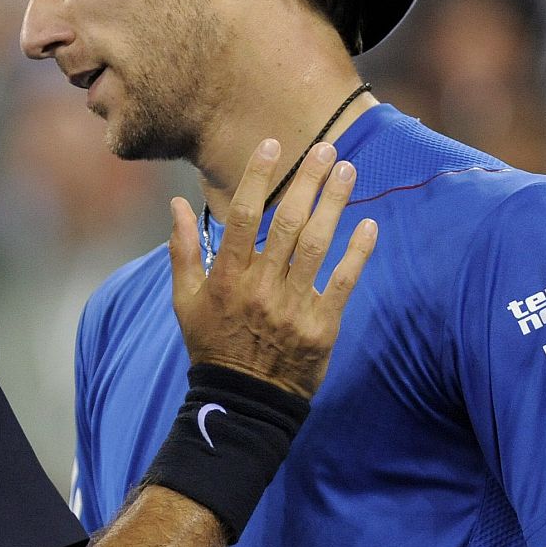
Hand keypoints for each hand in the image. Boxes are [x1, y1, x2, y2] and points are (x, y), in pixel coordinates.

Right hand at [169, 139, 375, 398]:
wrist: (244, 400)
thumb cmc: (212, 344)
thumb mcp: (184, 299)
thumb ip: (181, 249)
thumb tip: (177, 203)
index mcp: (226, 277)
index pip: (239, 216)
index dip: (257, 177)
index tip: (272, 145)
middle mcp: (260, 286)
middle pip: (286, 222)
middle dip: (308, 181)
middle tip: (327, 148)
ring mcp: (292, 306)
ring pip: (316, 245)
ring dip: (335, 204)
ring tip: (349, 171)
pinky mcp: (321, 325)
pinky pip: (343, 282)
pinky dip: (357, 253)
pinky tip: (368, 226)